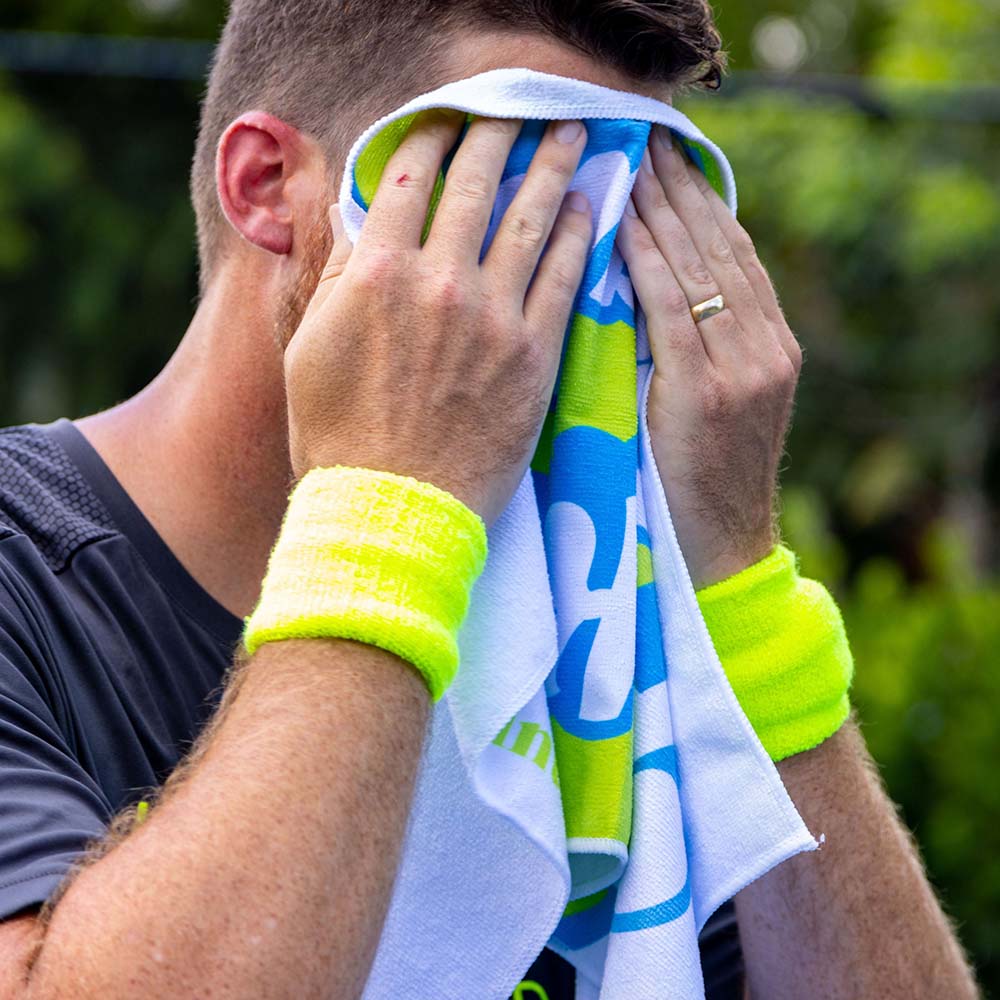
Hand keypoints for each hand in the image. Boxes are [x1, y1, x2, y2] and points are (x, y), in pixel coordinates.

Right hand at [283, 111, 591, 524]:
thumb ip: (336, 274)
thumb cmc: (339, 437)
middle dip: (502, 134)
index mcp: (376, 271)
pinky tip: (589, 209)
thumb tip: (352, 215)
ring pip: (529, 220)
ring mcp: (492, 316)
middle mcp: (438, 280)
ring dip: (552, 169)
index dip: (433, 137)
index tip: (450, 119)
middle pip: (476, 184)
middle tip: (524, 111)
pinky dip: (577, 236)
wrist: (393, 509)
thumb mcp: (309, 348)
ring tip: (573, 135)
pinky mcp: (534, 354)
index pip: (409, 178)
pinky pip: (562, 278)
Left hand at [616, 123, 802, 589]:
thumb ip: (701, 348)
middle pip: (718, 247)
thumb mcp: (715, 406)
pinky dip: (645, 261)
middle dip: (676, 189)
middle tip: (641, 137)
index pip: (734, 252)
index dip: (700, 200)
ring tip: (626, 162)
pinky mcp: (707, 391)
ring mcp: (742, 367)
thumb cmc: (701, 482)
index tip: (666, 157)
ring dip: (657, 209)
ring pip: (696, 267)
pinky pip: (671, 309)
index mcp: (773, 345)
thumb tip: (651, 289)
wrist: (722, 549)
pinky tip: (621, 223)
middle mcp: (766, 346)